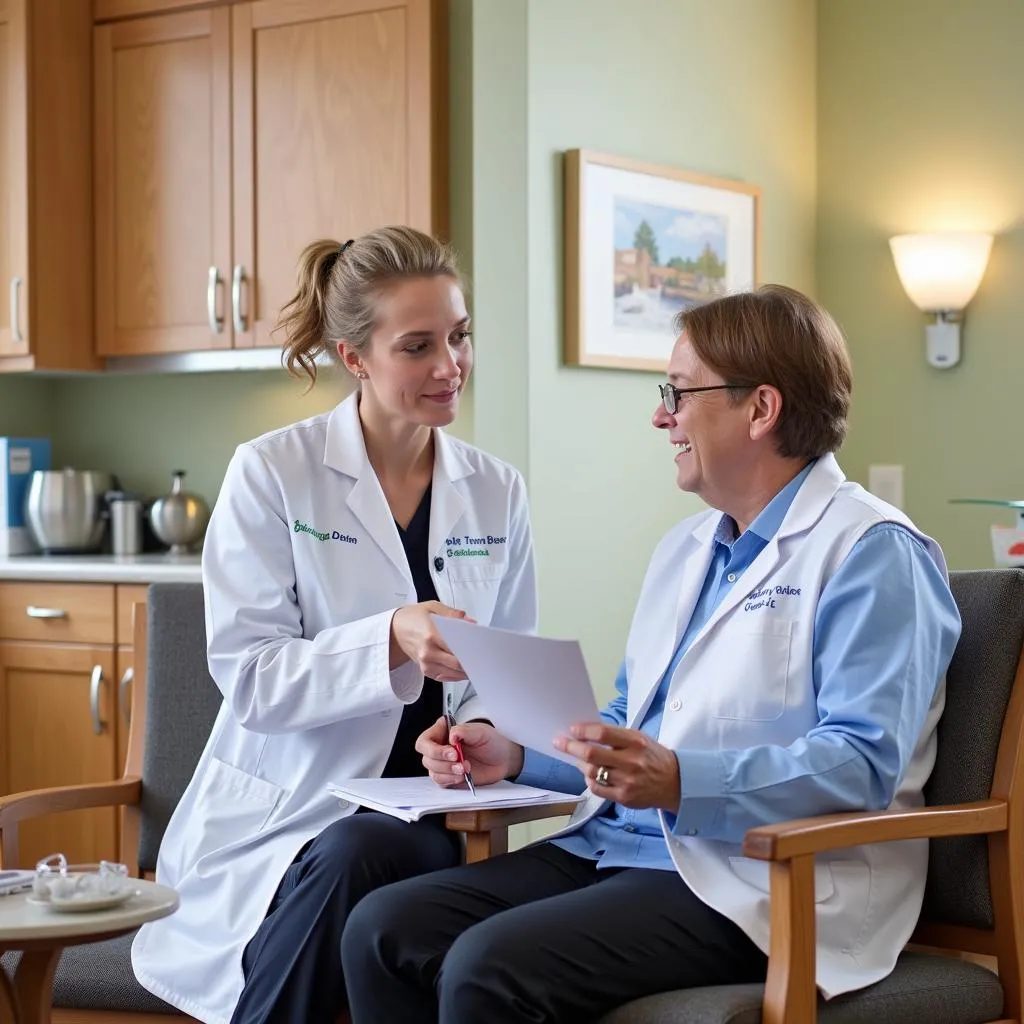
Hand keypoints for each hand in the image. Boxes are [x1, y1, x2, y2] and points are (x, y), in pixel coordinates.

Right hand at [389, 601, 474, 681]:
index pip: (457, 648)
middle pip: (457, 664)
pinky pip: (445, 677)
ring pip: (452, 674)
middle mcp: (428, 652)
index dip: (471, 650)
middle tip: (482, 657)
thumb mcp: (432, 607)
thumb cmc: (412, 618)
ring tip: (475, 663)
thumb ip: (453, 614)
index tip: (481, 649)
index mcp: (431, 635)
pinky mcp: (425, 670)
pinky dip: (455, 674)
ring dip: (465, 671)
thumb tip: (470, 622)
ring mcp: (426, 663)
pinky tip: (462, 669)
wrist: (394, 630)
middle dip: (471, 662)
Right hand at [416, 717, 524, 788]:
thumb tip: (451, 736)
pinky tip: (462, 777)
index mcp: (444, 734)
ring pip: (432, 771)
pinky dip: (450, 780)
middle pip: (427, 758)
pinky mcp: (450, 778)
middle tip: (459, 759)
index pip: (425, 741)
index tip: (452, 749)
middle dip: (443, 761)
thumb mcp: (481, 732)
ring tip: (465, 768)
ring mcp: (444, 765)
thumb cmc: (491, 742)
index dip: (432, 747)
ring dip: (448, 772)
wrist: (503, 759)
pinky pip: (440, 782)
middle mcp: (440, 749)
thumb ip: (464, 731)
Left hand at [554, 722, 679, 810]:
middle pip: (592, 754)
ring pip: (591, 772)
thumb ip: (615, 735)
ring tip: (576, 758)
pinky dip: (589, 779)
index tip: (572, 729)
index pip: (602, 734)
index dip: (583, 731)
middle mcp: (631, 762)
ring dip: (579, 763)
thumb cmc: (652, 756)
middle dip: (571, 747)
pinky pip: (597, 788)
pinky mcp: (624, 797)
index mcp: (635, 742)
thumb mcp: (639, 738)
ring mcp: (627, 781)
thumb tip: (586, 731)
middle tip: (560, 742)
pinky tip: (589, 773)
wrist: (675, 782)